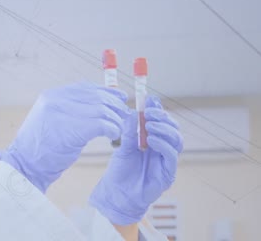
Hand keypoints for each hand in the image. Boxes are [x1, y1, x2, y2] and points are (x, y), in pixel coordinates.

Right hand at [0, 81, 130, 192]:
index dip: (106, 91)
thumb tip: (97, 104)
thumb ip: (69, 109)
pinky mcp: (72, 129)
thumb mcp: (49, 120)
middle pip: (96, 96)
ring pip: (101, 110)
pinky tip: (113, 135)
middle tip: (123, 115)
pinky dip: (112, 129)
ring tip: (118, 129)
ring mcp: (63, 113)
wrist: (26, 166)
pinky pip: (101, 124)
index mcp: (51, 96)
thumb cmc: (40, 149)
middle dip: (114, 105)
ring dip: (115, 120)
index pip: (85, 88)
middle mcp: (56, 100)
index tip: (119, 97)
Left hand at [89, 95, 182, 224]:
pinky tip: (151, 140)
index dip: (158, 109)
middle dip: (163, 117)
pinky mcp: (168, 173)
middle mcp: (163, 148)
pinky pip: (171, 155)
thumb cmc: (120, 170)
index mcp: (152, 139)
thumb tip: (134, 112)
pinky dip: (163, 144)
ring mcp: (166, 160)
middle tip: (149, 113)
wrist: (117, 193)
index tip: (150, 100)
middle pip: (173, 128)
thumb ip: (129, 130)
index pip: (161, 121)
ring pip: (176, 139)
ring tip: (149, 126)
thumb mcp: (123, 146)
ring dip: (164, 129)